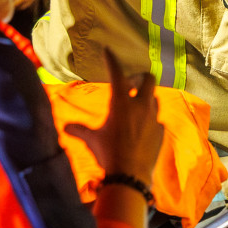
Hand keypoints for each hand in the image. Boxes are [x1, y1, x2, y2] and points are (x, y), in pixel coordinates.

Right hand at [65, 50, 161, 185]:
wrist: (130, 177)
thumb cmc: (108, 154)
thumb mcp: (92, 140)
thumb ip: (79, 130)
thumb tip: (65, 127)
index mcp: (122, 103)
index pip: (117, 73)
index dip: (111, 60)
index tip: (108, 51)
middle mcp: (141, 106)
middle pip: (148, 79)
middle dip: (139, 78)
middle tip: (129, 86)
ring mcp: (154, 119)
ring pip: (154, 99)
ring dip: (145, 99)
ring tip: (134, 108)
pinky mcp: (161, 132)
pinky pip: (157, 119)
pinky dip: (149, 119)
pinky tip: (141, 129)